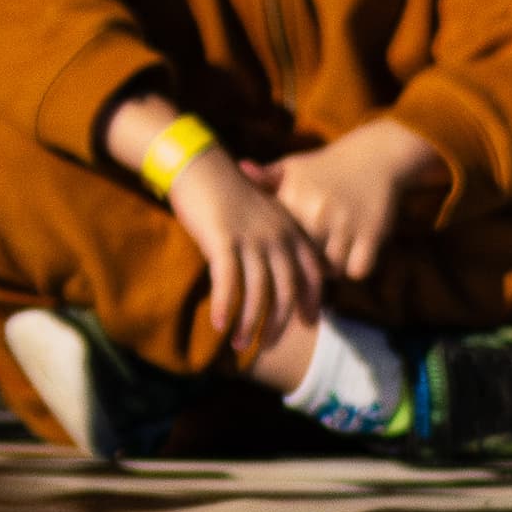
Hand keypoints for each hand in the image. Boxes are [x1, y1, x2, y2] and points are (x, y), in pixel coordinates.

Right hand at [163, 145, 327, 359]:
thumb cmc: (227, 191)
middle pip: (285, 291)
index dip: (311, 302)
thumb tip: (273, 272)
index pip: (311, 274)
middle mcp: (276, 238)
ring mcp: (251, 240)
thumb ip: (274, 240)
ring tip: (240, 345)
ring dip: (250, 324)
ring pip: (257, 293)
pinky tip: (219, 325)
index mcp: (289, 231)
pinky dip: (225, 306)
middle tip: (269, 345)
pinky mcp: (223, 241)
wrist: (200, 166)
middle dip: (278, 324)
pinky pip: (228, 283)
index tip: (307, 324)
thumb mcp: (262, 213)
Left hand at [248, 119, 440, 280]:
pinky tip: (353, 256)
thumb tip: (240, 168)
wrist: (375, 156)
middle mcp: (315, 210)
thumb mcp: (293, 167)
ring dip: (332, 268)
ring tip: (331, 257)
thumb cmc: (325, 166)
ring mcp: (344, 222)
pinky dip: (356, 267)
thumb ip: (265, 177)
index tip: (283, 251)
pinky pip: (357, 269)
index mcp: (292, 197)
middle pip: (302, 259)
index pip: (276, 242)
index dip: (279, 251)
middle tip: (310, 258)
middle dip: (305, 264)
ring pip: (331, 268)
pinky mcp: (371, 232)